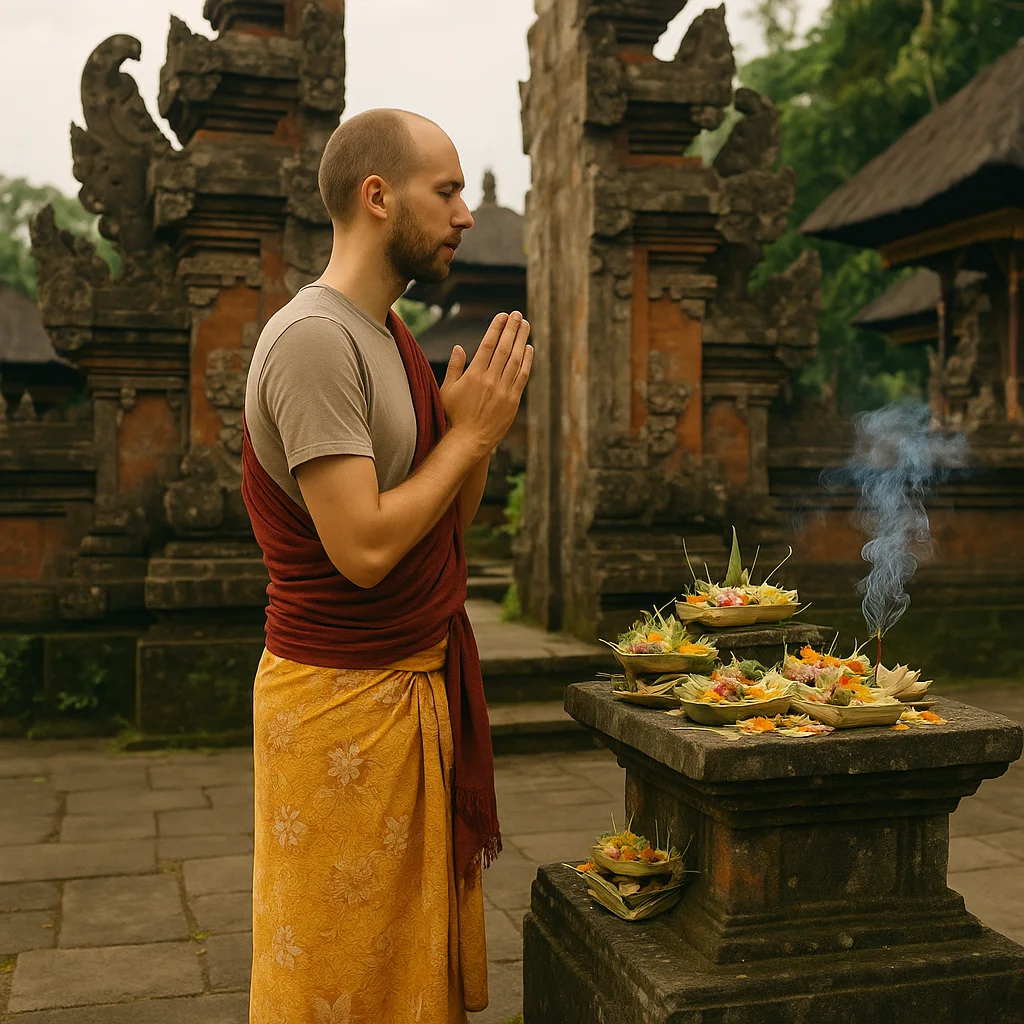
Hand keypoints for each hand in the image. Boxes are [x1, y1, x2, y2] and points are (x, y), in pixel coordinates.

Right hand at [440, 311, 532, 456]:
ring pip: (515, 360)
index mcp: (474, 375)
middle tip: (518, 314)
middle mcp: (490, 380)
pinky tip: (529, 348)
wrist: (469, 440)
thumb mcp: (448, 390)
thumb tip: (458, 347)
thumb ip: (454, 368)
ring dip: (521, 340)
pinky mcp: (513, 401)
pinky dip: (527, 361)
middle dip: (512, 329)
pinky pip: (522, 377)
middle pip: (504, 348)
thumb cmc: (454, 415)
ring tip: (525, 325)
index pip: (488, 345)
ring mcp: (503, 390)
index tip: (503, 316)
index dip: (496, 328)